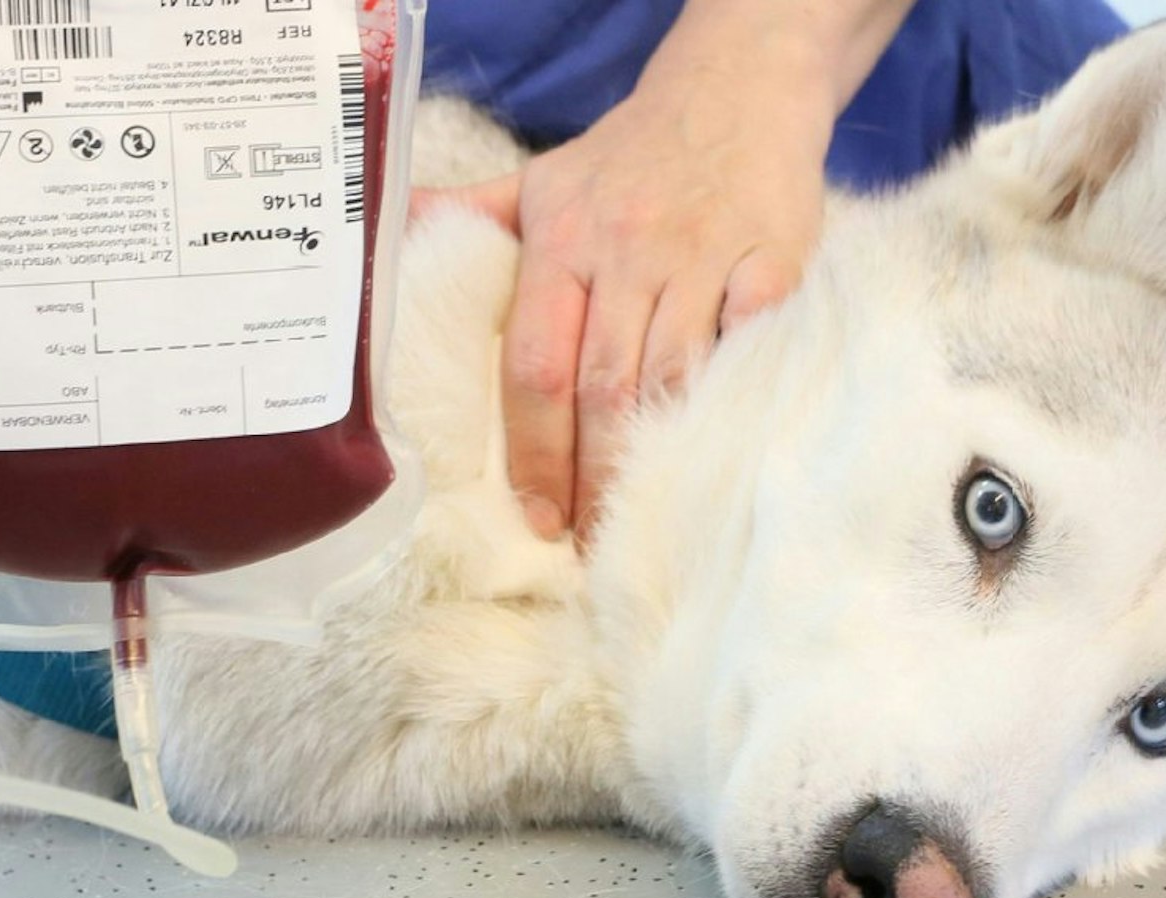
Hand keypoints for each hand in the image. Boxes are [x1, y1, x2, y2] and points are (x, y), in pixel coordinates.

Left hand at [441, 79, 828, 542]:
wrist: (736, 87)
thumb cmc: (630, 155)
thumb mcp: (541, 179)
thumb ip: (471, 217)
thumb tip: (392, 231)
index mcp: (562, 240)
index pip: (536, 364)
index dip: (534, 450)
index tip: (536, 514)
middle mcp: (627, 248)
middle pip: (603, 386)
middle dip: (594, 475)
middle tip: (590, 542)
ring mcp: (702, 253)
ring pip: (675, 376)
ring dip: (661, 456)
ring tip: (648, 518)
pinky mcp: (773, 255)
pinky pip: (752, 338)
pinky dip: (737, 395)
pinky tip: (722, 451)